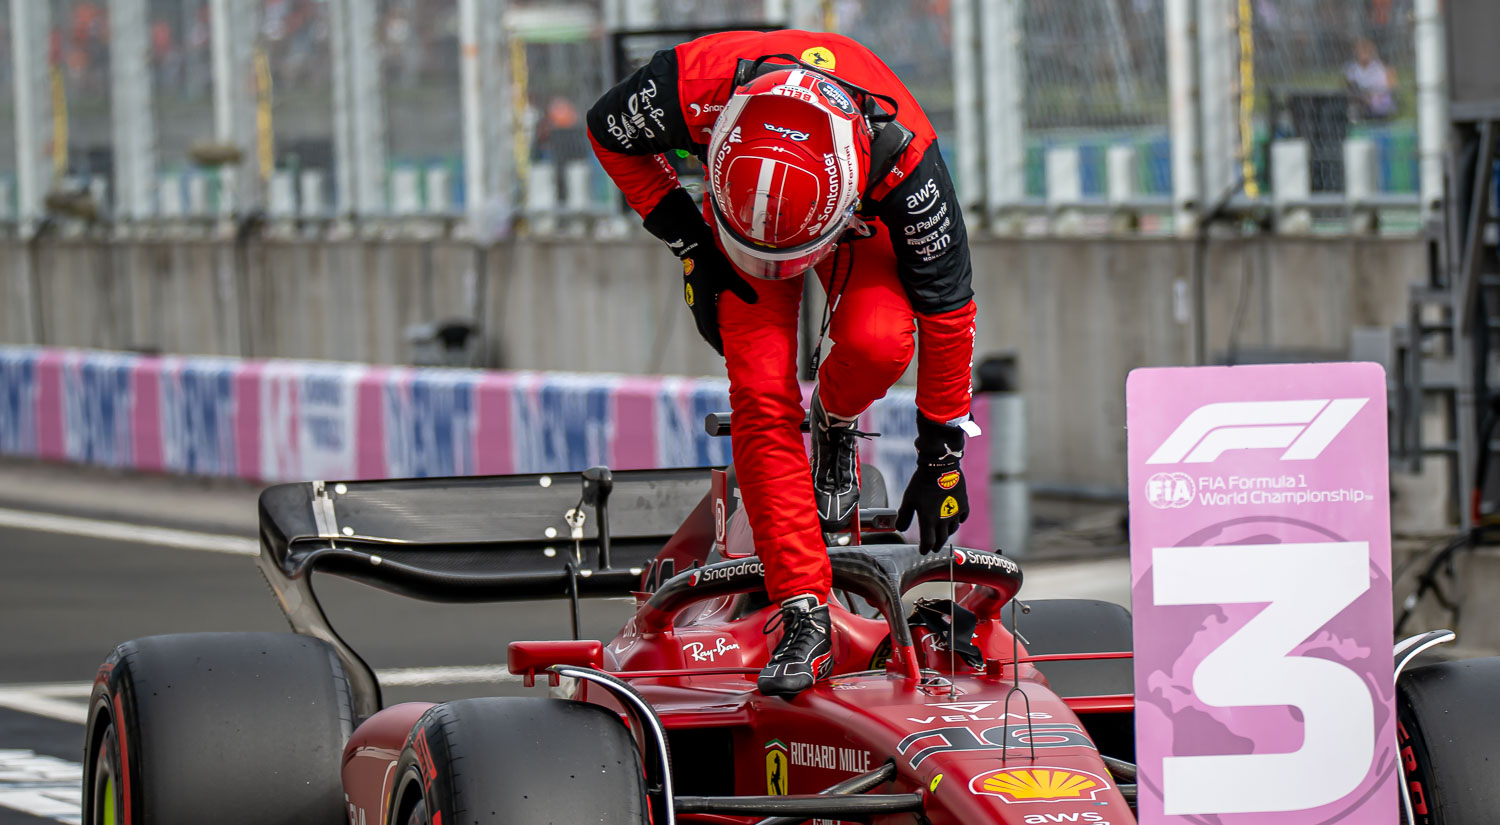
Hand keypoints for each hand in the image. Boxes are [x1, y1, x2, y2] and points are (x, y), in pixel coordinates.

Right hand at [681, 244, 757, 354]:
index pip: (709, 329)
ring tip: (719, 337)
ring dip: (709, 330)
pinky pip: (700, 313)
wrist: (693, 247)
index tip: (723, 352)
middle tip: (723, 349)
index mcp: (703, 303)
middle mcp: (695, 304)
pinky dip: (707, 320)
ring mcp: (692, 299)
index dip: (716, 342)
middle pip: (703, 328)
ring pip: (700, 321)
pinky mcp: (693, 293)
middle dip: (712, 340)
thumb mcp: (729, 276)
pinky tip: (715, 319)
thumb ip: (742, 290)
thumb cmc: (711, 262)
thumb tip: (755, 301)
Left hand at [895, 414, 969, 553]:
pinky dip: (958, 521)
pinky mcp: (963, 505)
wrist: (940, 467)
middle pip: (941, 540)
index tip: (923, 551)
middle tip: (933, 547)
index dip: (925, 548)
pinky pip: (962, 518)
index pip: (928, 542)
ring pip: (952, 530)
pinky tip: (954, 519)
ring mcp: (955, 513)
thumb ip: (904, 516)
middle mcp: (943, 520)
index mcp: (928, 520)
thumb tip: (900, 529)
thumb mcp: (908, 499)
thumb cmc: (921, 483)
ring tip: (942, 532)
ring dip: (946, 533)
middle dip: (936, 545)